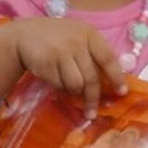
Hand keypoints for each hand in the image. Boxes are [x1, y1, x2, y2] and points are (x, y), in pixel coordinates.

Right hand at [0, 15, 126, 108]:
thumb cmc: (57, 38)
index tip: (122, 92)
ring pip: (76, 85)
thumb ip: (93, 53)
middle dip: (93, 98)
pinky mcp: (46, 63)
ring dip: (74, 92)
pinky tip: (54, 78)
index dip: (116, 77)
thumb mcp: (78, 36)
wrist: (24, 34)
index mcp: (89, 34)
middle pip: (91, 77)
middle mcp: (76, 42)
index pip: (108, 58)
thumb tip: (111, 82)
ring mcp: (60, 52)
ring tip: (68, 87)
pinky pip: (59, 85)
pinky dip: (59, 87)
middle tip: (92, 113)